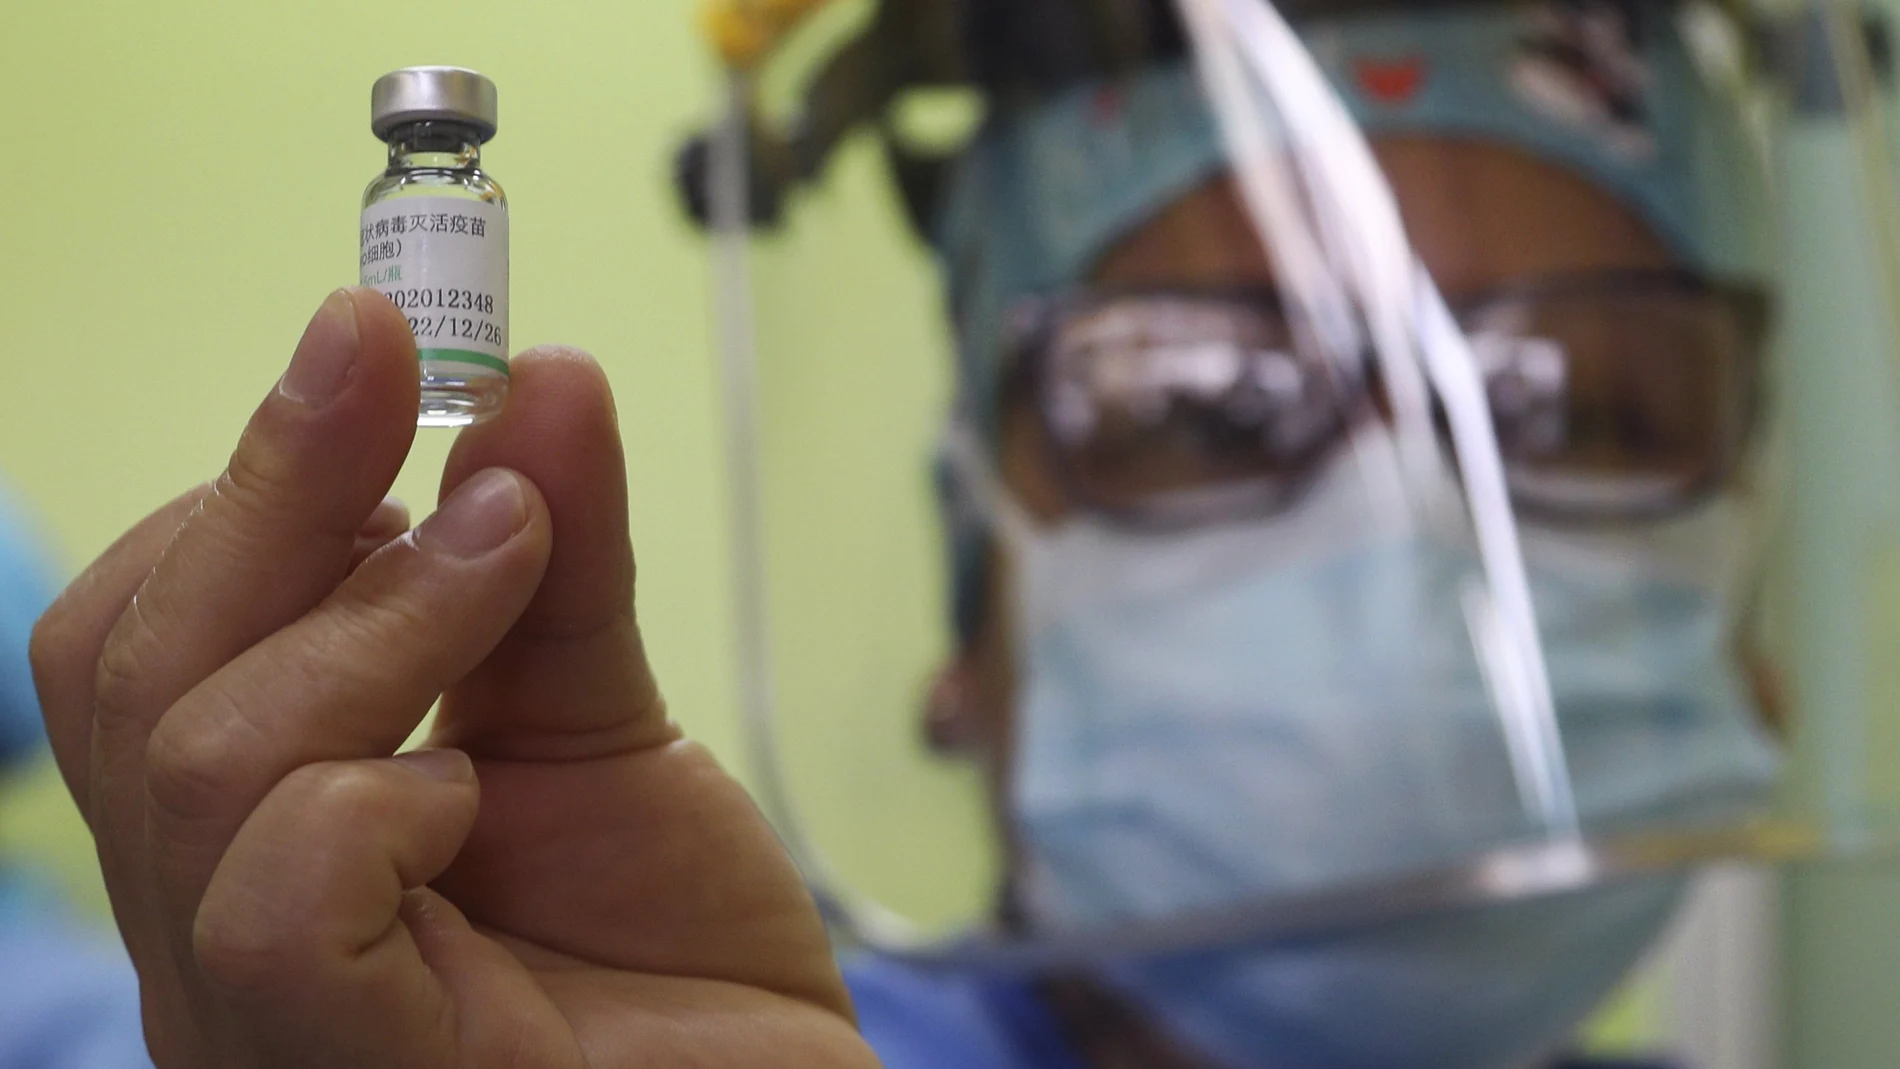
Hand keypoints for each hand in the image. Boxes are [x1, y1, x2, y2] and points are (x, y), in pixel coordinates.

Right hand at [30, 289, 879, 1066]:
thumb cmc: (671, 948)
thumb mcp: (598, 720)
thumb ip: (554, 563)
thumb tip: (535, 372)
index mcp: (242, 830)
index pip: (139, 634)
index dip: (244, 475)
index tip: (380, 343)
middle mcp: (208, 923)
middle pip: (138, 670)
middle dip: (289, 488)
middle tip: (423, 379)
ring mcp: (255, 1014)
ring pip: (202, 760)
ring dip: (373, 616)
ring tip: (508, 563)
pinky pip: (272, 904)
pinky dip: (375, 795)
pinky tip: (473, 790)